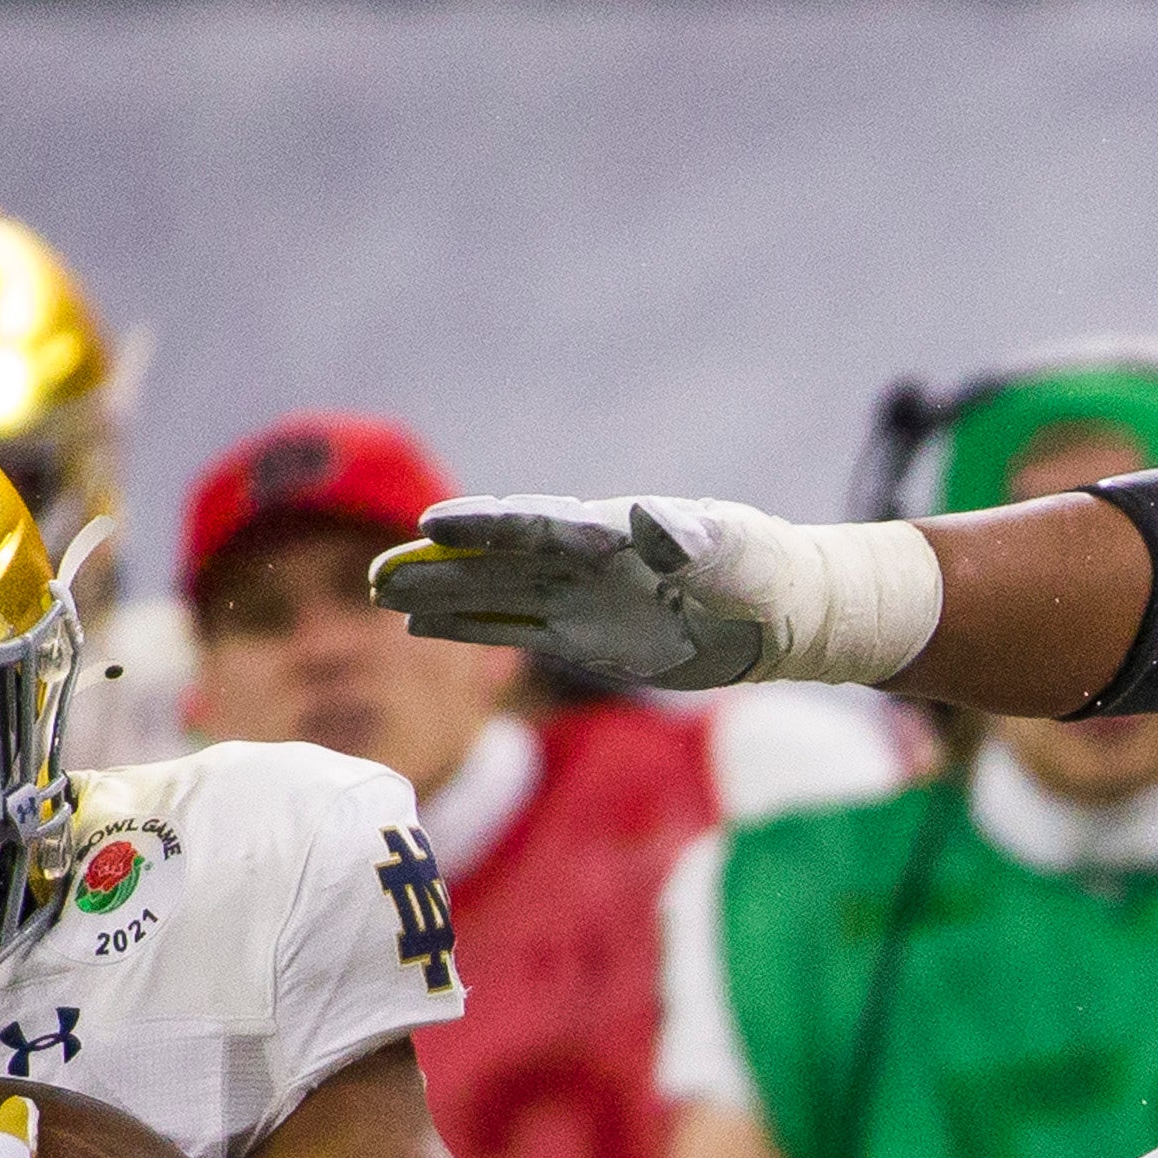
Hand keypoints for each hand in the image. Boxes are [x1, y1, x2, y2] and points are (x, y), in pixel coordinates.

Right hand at [371, 496, 937, 692]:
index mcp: (616, 532)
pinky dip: (468, 626)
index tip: (436, 526)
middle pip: (499, 559)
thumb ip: (696, 538)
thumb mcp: (741, 556)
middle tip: (376, 572)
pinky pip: (514, 628)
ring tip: (379, 593)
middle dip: (439, 565)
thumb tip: (652, 522)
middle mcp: (585, 559)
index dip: (489, 527)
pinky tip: (420, 627)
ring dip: (439, 595)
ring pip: (495, 594)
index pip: (540, 525)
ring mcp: (579, 597)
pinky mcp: (583, 635)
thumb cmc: (765, 573)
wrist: (781, 611)